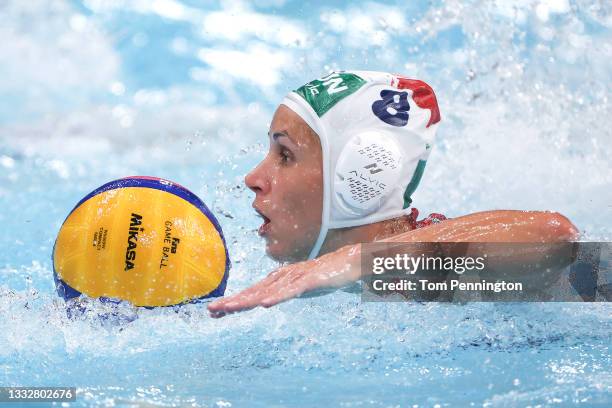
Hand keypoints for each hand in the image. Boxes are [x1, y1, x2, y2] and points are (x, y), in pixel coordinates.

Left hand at [207, 245, 360, 316]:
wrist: (350, 262)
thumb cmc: (324, 275)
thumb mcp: (299, 287)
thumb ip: (283, 292)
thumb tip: (264, 299)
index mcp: (279, 280)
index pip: (252, 293)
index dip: (233, 302)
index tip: (214, 311)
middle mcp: (283, 277)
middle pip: (254, 291)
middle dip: (232, 301)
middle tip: (211, 309)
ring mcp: (295, 278)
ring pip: (267, 291)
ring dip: (247, 300)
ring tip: (229, 308)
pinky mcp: (310, 280)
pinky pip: (291, 290)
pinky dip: (277, 297)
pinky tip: (264, 304)